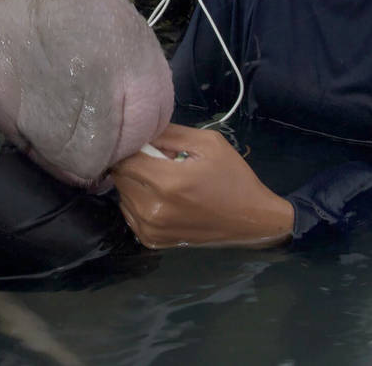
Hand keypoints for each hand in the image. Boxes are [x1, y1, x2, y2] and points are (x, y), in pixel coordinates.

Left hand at [111, 124, 293, 248]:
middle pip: (119, 177)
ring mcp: (150, 228)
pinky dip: (138, 202)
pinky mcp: (150, 240)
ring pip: (122, 195)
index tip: (144, 143)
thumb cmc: (232, 177)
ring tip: (161, 180)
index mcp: (166, 182)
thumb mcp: (208, 143)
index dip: (130, 147)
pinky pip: (129, 213)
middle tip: (157, 161)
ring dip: (135, 184)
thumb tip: (140, 130)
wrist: (252, 219)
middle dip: (133, 164)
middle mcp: (152, 209)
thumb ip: (170, 133)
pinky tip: (160, 198)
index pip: (123, 159)